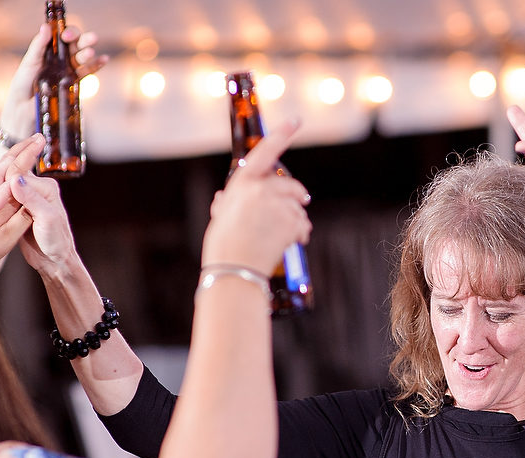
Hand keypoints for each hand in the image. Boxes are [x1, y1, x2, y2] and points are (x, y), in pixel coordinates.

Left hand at [0, 23, 108, 139]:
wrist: (25, 107)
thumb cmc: (24, 83)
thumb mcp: (29, 61)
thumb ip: (38, 45)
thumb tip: (46, 27)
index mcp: (50, 50)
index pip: (62, 36)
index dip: (67, 33)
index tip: (66, 37)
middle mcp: (61, 58)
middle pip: (76, 45)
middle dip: (83, 40)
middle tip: (89, 40)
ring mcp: (68, 70)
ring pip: (82, 58)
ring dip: (89, 53)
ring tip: (90, 53)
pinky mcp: (74, 83)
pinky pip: (87, 72)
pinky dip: (97, 65)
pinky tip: (104, 59)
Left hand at [0, 135, 43, 269]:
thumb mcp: (7, 237)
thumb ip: (22, 217)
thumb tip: (35, 199)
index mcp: (3, 199)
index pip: (19, 169)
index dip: (30, 153)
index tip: (42, 139)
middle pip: (9, 163)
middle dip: (23, 148)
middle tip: (37, 137)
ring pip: (3, 169)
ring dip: (16, 156)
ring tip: (27, 148)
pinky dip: (9, 169)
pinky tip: (10, 171)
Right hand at [0, 137, 75, 273]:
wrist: (54, 260)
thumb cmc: (56, 241)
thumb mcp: (47, 220)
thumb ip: (33, 199)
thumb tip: (16, 179)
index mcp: (47, 187)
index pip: (19, 178)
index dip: (5, 190)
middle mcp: (37, 189)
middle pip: (10, 176)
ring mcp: (27, 197)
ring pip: (5, 185)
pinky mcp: (18, 208)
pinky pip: (3, 196)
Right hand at [201, 119, 311, 274]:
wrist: (234, 269)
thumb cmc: (223, 246)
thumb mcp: (220, 217)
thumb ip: (226, 203)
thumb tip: (222, 198)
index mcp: (242, 183)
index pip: (264, 152)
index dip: (282, 134)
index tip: (296, 121)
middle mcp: (260, 189)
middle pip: (290, 185)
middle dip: (298, 195)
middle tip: (304, 201)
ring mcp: (277, 205)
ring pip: (298, 207)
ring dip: (298, 219)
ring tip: (291, 235)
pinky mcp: (290, 221)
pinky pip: (303, 224)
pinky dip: (302, 233)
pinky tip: (295, 242)